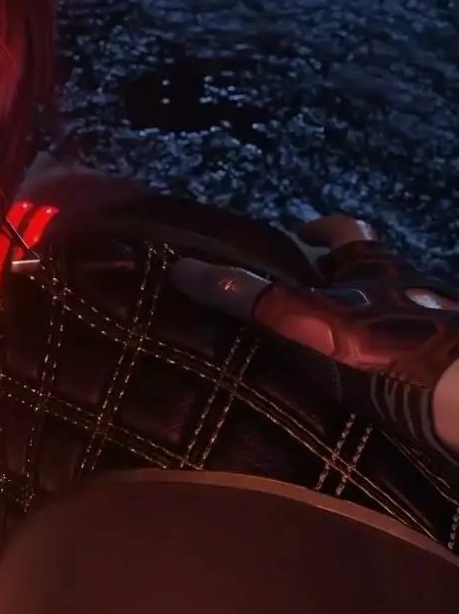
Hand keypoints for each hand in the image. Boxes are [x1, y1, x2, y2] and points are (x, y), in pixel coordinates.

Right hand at [168, 216, 458, 459]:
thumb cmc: (384, 344)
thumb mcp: (304, 318)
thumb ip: (247, 297)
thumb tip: (181, 268)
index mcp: (373, 266)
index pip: (346, 231)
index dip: (322, 229)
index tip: (299, 232)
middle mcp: (409, 285)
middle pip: (372, 271)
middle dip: (340, 280)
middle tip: (302, 299)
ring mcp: (433, 323)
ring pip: (393, 311)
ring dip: (366, 321)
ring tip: (329, 348)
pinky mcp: (446, 362)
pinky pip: (410, 350)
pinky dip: (387, 359)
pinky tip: (368, 384)